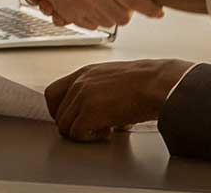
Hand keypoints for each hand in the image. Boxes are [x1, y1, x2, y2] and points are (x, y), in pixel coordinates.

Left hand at [43, 59, 193, 141]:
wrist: (157, 84)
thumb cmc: (145, 82)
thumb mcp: (114, 79)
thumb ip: (99, 90)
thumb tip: (100, 109)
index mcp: (85, 73)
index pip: (53, 92)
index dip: (59, 109)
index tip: (70, 117)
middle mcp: (80, 83)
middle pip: (56, 111)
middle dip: (69, 123)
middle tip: (86, 128)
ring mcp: (83, 97)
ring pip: (63, 125)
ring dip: (80, 132)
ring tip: (100, 130)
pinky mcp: (90, 112)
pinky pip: (76, 133)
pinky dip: (88, 138)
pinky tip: (105, 132)